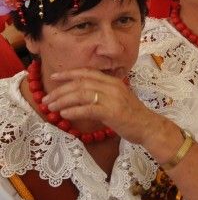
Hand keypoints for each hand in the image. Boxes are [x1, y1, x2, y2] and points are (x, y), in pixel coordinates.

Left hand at [42, 68, 163, 144]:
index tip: (54, 77)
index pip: (87, 73)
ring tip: (51, 108)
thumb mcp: (117, 98)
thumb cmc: (132, 115)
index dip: (68, 73)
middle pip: (80, 83)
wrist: (148, 127)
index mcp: (113, 81)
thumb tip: (80, 94)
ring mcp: (113, 99)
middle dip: (60, 91)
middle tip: (46, 99)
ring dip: (63, 101)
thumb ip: (102, 93)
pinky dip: (73, 111)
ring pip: (81, 94)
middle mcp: (112, 86)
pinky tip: (64, 115)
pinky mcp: (112, 112)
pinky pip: (88, 109)